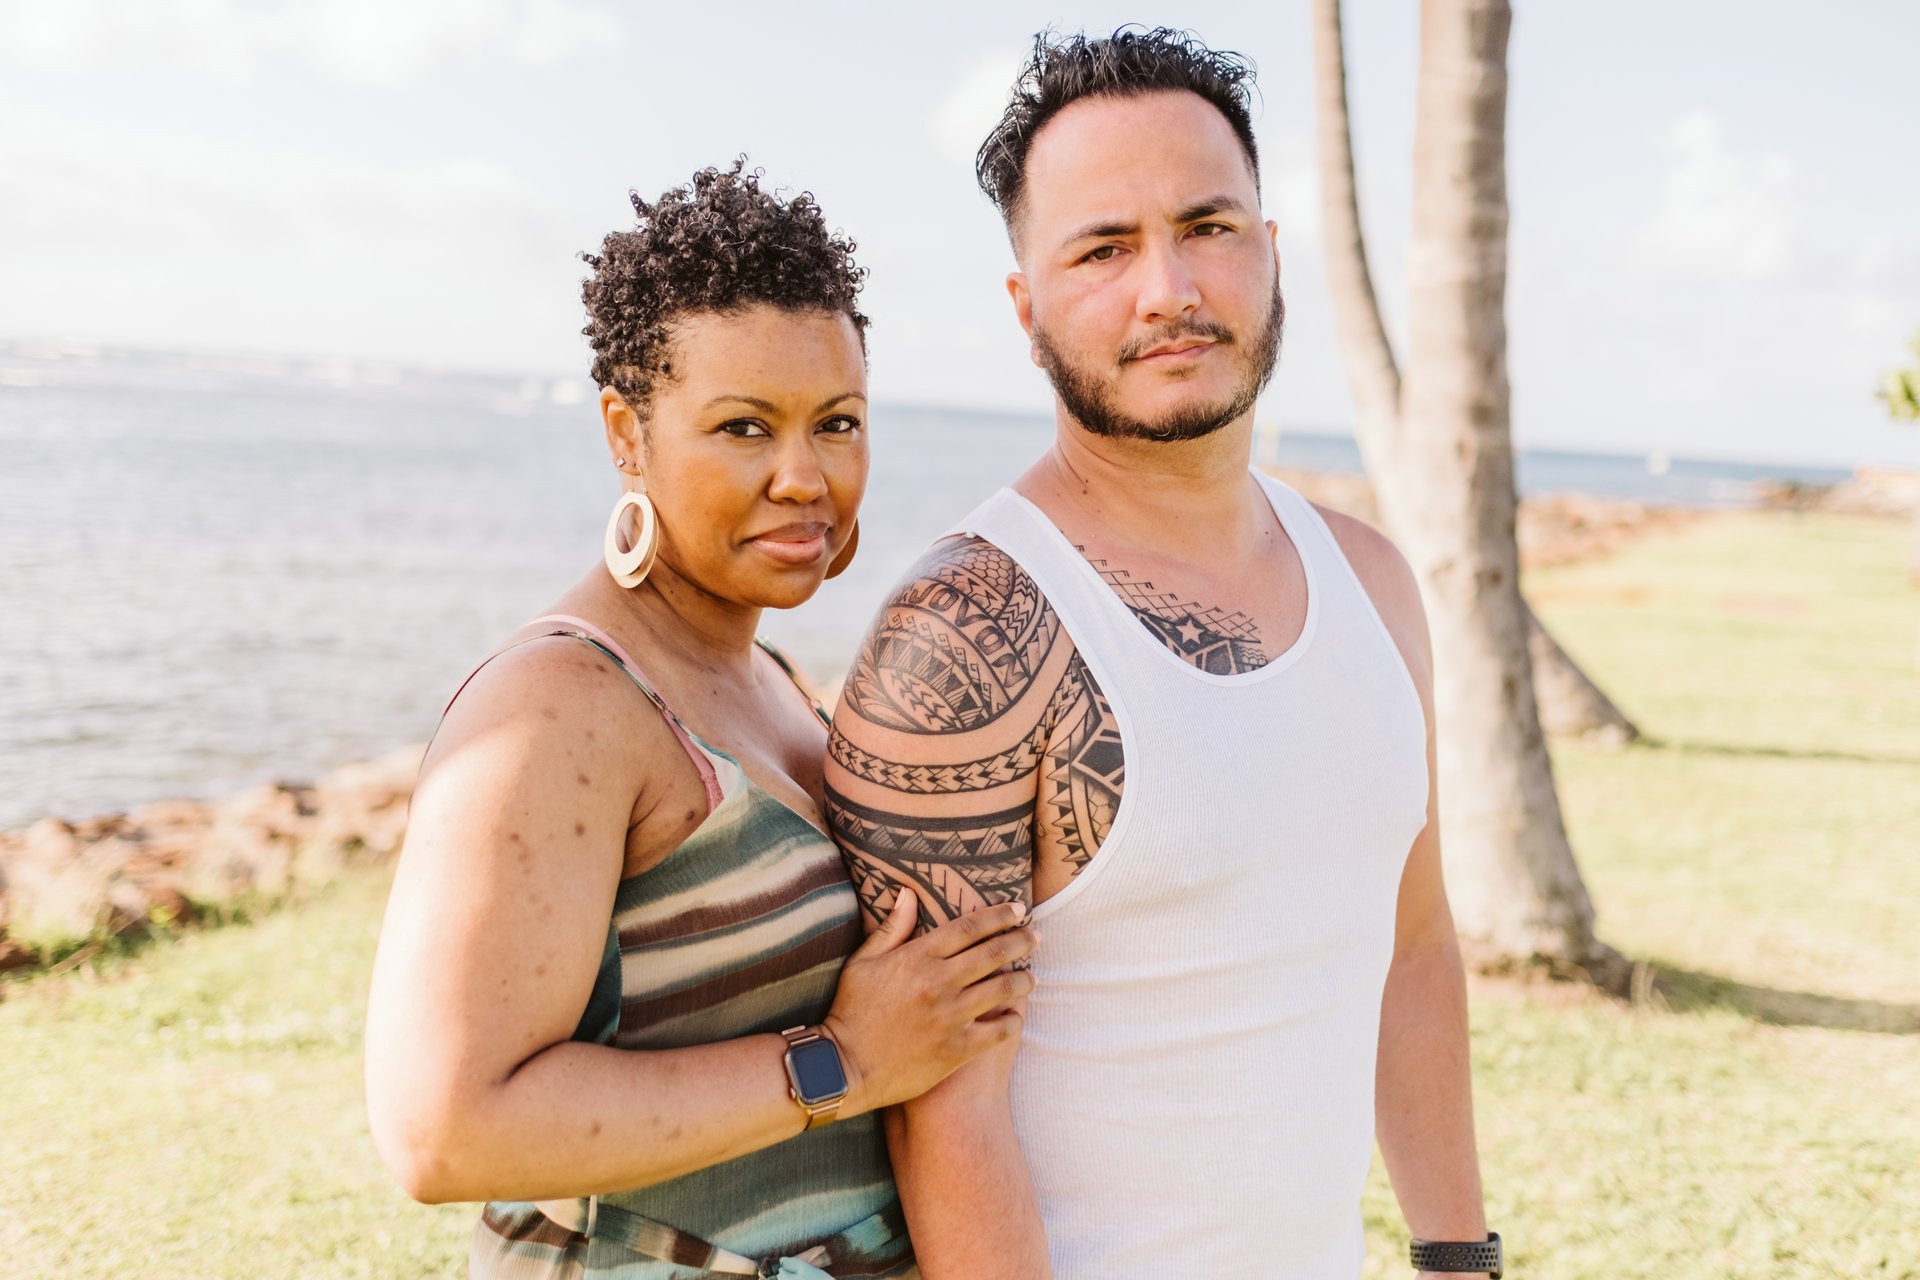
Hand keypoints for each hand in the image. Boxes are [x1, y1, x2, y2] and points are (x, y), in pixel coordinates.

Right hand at [822, 890, 1036, 1114]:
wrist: (845, 1067)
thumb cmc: (851, 1011)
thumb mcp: (863, 962)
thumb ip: (891, 928)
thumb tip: (908, 893)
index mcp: (918, 957)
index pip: (969, 928)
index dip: (998, 916)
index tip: (1018, 910)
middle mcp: (939, 983)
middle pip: (994, 954)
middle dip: (1021, 941)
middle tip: (1036, 936)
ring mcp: (951, 1017)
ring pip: (1003, 990)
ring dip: (1024, 980)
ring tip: (1033, 977)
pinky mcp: (957, 1049)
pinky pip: (998, 1031)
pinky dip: (1012, 1021)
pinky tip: (1015, 1017)